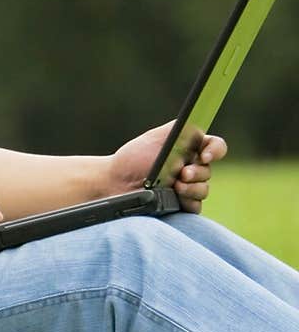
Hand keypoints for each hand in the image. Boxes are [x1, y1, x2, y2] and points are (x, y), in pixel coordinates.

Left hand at [109, 123, 227, 213]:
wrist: (115, 182)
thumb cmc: (134, 158)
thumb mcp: (155, 137)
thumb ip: (178, 130)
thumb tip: (199, 125)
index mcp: (189, 149)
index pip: (215, 146)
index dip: (216, 150)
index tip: (205, 155)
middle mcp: (191, 168)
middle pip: (208, 170)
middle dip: (197, 172)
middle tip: (182, 174)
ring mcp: (187, 188)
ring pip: (203, 190)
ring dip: (192, 188)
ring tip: (175, 186)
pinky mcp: (181, 205)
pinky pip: (195, 207)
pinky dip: (188, 202)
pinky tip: (175, 198)